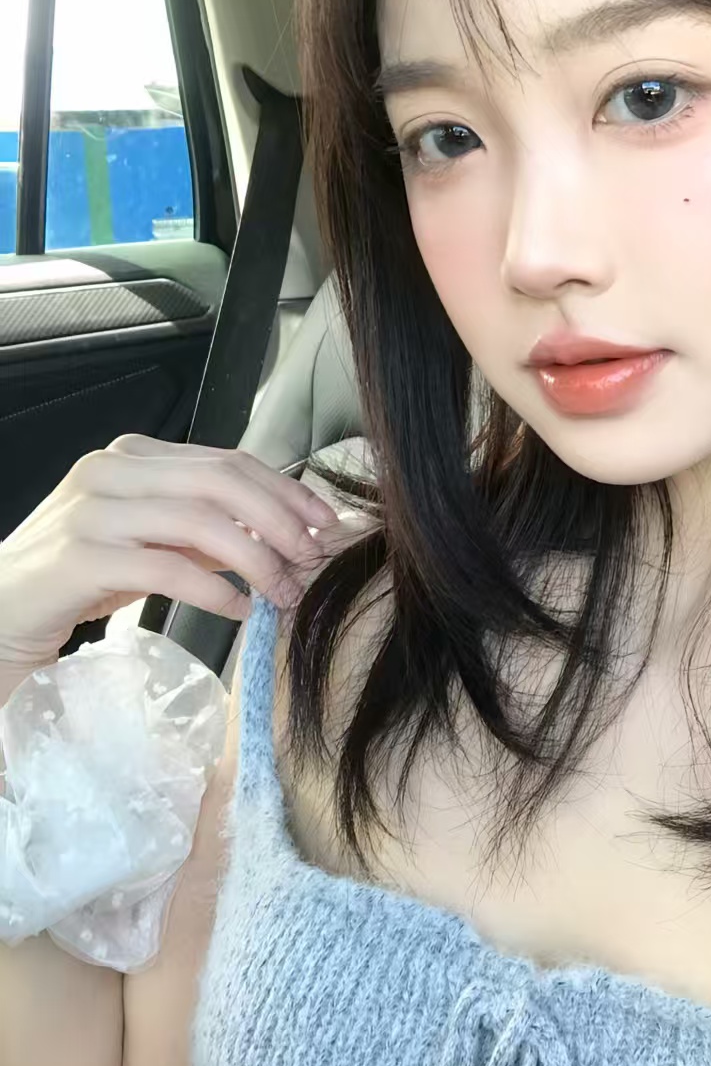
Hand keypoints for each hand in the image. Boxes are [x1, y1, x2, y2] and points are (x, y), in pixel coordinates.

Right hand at [0, 434, 339, 685]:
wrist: (1, 611)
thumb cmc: (84, 577)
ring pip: (199, 522)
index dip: (284, 490)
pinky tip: (239, 610)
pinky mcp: (78, 558)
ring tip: (283, 593)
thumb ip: (208, 529)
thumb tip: (287, 534)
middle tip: (312, 560)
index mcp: (133, 454)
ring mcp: (91, 511)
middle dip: (278, 520)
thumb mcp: (153, 542)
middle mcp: (111, 470)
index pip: (227, 460)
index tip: (323, 523)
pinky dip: (214, 591)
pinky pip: (166, 568)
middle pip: (220, 481)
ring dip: (255, 561)